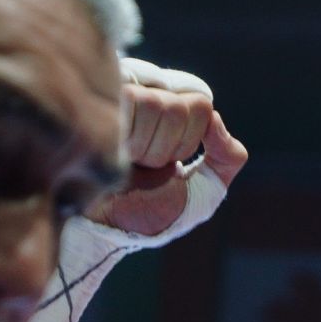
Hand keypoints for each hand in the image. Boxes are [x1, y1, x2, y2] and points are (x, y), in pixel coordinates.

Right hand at [12, 58, 247, 321]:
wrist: (101, 231)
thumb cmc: (142, 212)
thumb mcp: (200, 192)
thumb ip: (226, 160)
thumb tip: (217, 122)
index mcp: (165, 107)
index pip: (201, 103)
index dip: (189, 143)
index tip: (163, 164)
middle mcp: (140, 91)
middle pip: (185, 105)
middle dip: (169, 149)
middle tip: (140, 165)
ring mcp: (116, 90)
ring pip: (162, 105)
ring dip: (146, 148)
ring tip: (122, 160)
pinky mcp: (94, 95)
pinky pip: (136, 105)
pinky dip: (129, 141)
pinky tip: (108, 151)